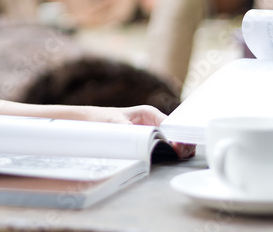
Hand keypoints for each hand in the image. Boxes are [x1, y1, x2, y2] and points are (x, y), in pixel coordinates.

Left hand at [79, 105, 195, 158]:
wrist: (89, 122)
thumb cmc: (102, 119)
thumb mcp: (115, 123)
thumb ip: (128, 129)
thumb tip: (143, 139)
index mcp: (149, 113)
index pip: (172, 124)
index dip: (178, 136)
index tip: (178, 147)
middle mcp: (154, 122)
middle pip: (176, 133)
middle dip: (183, 144)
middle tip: (182, 155)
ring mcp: (152, 132)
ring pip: (173, 141)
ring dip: (178, 149)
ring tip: (179, 157)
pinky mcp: (148, 142)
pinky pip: (164, 148)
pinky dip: (170, 153)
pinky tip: (172, 158)